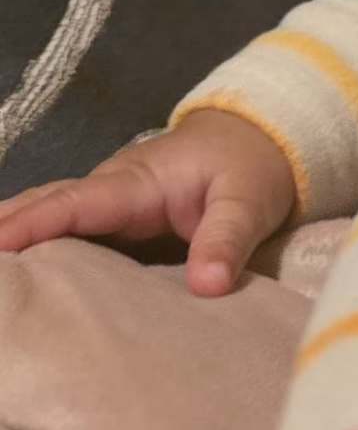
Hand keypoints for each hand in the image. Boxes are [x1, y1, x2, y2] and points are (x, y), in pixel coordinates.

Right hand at [0, 111, 297, 297]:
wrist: (260, 142)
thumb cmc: (251, 169)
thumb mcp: (250, 202)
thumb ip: (227, 240)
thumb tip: (206, 286)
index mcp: (136, 183)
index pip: (74, 203)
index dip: (33, 225)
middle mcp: (110, 189)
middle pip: (45, 205)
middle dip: (4, 226)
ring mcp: (108, 204)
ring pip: (48, 214)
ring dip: (11, 233)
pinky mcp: (114, 221)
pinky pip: (65, 229)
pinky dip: (33, 242)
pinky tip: (12, 270)